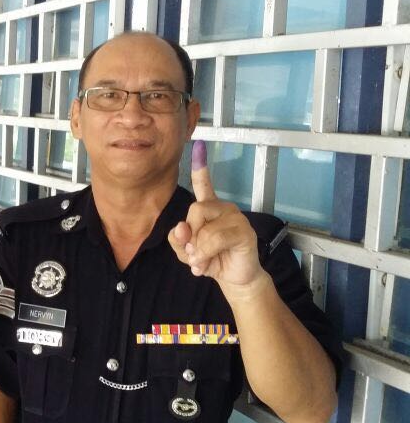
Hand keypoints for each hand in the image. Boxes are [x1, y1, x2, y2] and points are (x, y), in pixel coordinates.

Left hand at [167, 140, 265, 292]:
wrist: (232, 278)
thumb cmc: (210, 259)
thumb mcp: (185, 250)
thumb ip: (178, 238)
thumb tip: (181, 227)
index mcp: (209, 208)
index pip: (203, 184)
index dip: (200, 166)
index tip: (199, 145)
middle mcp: (223, 208)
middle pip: (195, 210)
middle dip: (189, 235)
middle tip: (192, 252)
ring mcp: (235, 217)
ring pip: (204, 227)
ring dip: (197, 250)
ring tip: (201, 261)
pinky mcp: (244, 231)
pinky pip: (216, 238)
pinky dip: (206, 253)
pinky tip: (207, 264)